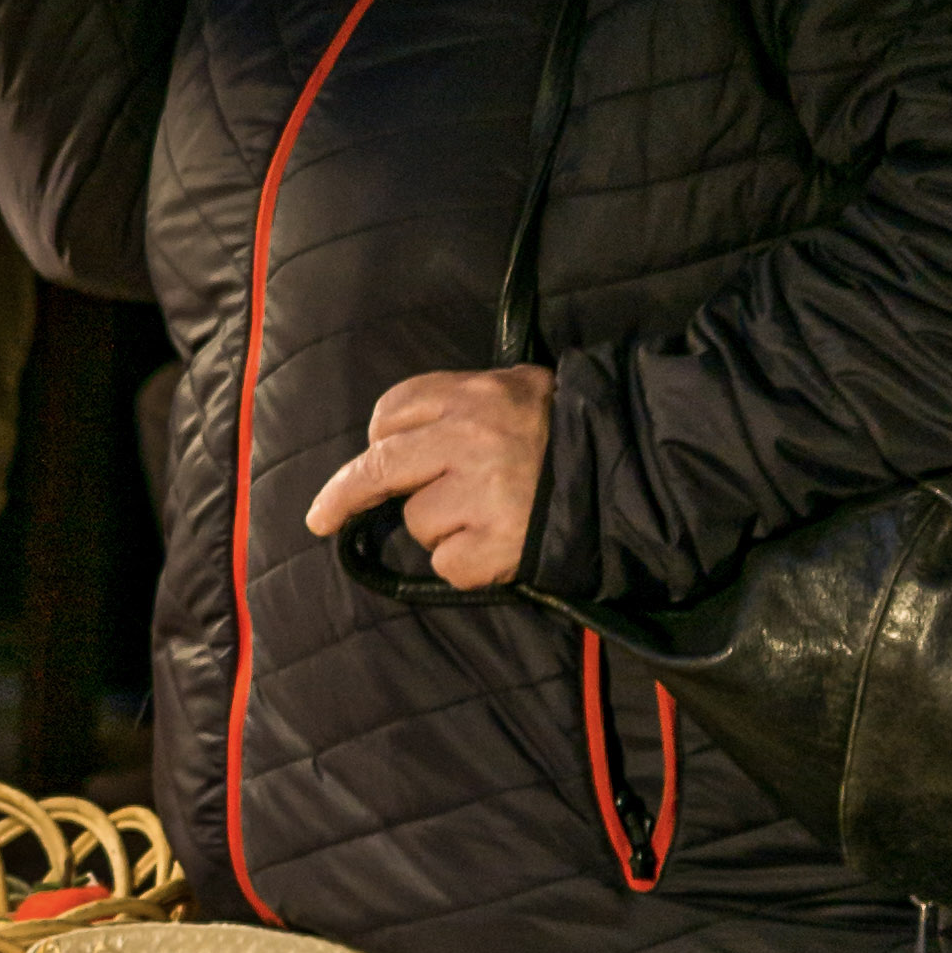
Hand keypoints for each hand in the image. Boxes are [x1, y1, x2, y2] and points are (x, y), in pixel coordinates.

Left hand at [306, 367, 554, 590]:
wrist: (631, 471)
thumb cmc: (566, 429)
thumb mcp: (515, 389)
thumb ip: (458, 403)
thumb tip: (393, 434)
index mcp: (471, 396)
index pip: (390, 414)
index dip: (381, 439)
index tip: (373, 456)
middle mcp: (467, 441)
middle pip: (378, 469)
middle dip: (343, 495)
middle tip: (320, 519)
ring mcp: (479, 494)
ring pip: (418, 522)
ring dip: (443, 527)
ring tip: (490, 515)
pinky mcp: (495, 544)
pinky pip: (448, 563)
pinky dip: (467, 564)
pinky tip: (498, 547)